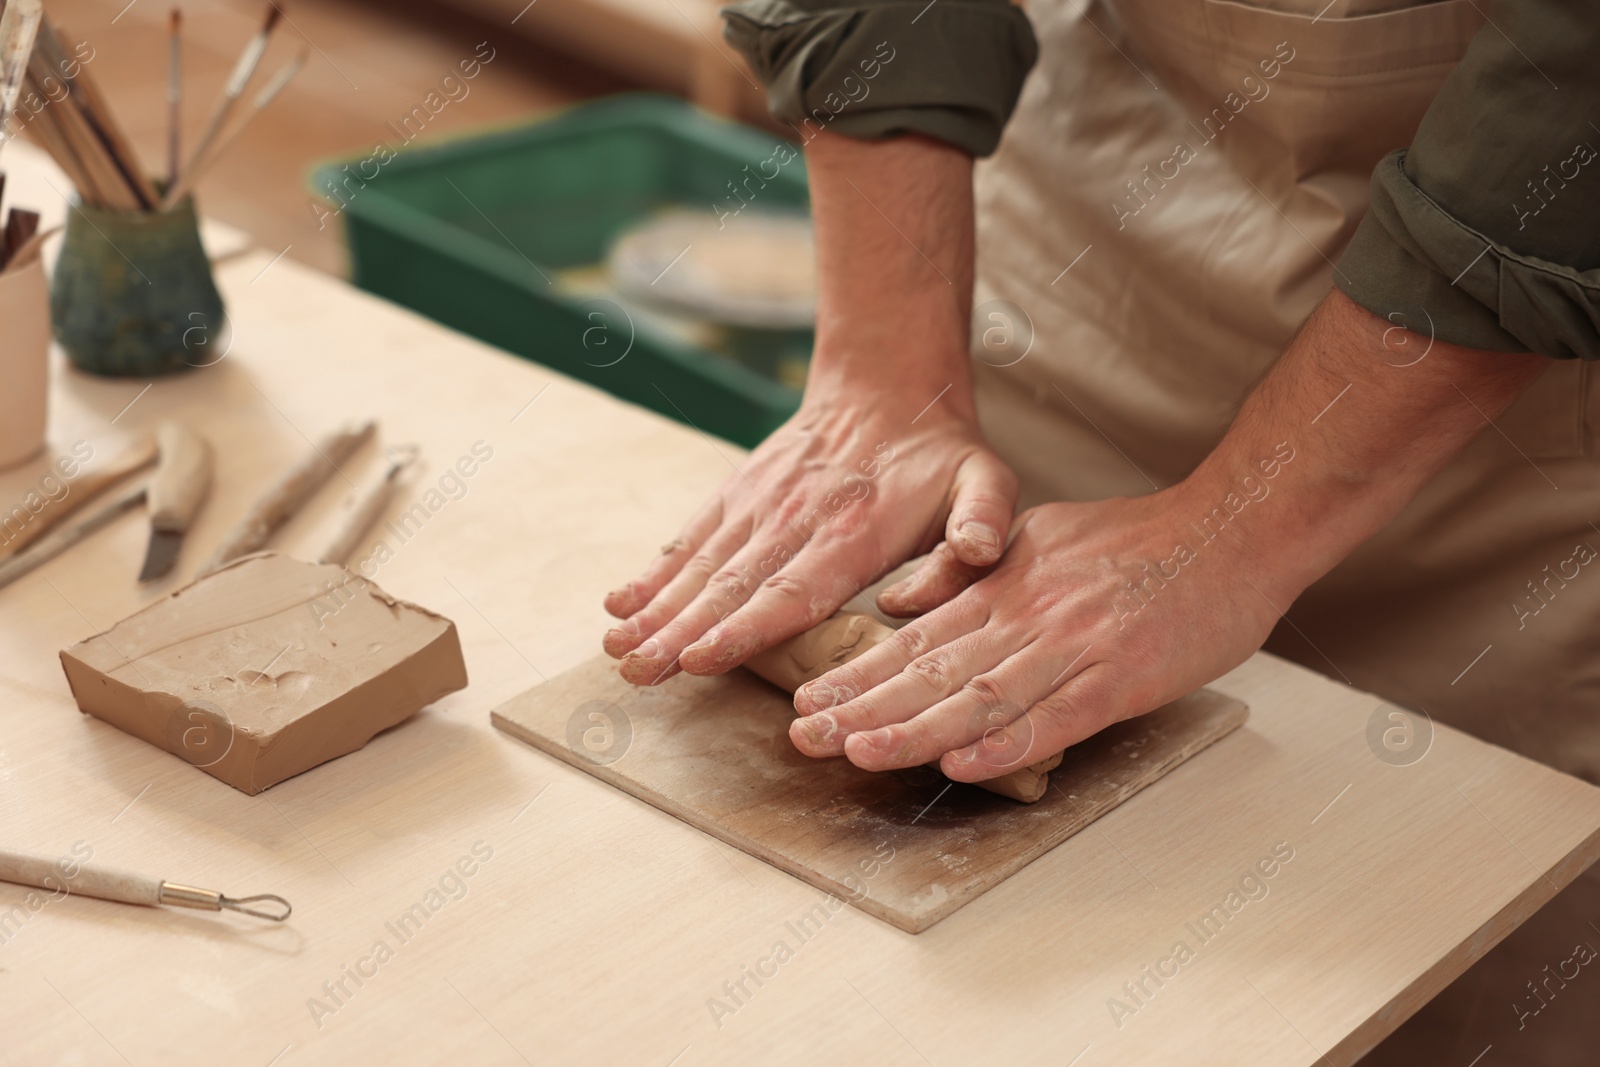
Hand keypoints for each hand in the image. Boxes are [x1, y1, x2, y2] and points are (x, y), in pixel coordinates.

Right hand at [601, 382, 1016, 684]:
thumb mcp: (986, 480)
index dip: (744, 628)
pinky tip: (619, 604)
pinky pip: (692, 537)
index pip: (793, 589)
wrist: (887, 385)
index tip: (698, 659)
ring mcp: (761, 505)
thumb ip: (983, 520)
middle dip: (680, 631)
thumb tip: (979, 553)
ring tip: (617, 649)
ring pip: (702, 566)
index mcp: (856, 531)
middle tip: (639, 672)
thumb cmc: (939, 453)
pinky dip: (654, 571)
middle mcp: (797, 519)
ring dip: (656, 608)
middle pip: (732, 586)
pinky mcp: (739, 495)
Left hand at [786, 288, 1548, 782]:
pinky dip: (1008, 743)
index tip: (808, 702)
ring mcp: (1072, 649)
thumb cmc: (1132, 542)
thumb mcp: (1035, 536)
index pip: (914, 640)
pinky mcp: (1120, 678)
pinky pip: (1055, 717)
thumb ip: (964, 572)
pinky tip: (962, 764)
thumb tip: (894, 601)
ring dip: (915, 729)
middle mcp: (1026, 618)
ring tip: (857, 754)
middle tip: (804, 739)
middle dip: (863, 708)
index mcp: (1003, 589)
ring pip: (980, 697)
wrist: (1227, 534)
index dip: (858, 675)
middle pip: (931, 672)